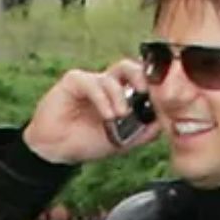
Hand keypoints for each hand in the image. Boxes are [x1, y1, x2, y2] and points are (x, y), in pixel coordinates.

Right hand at [20, 62, 155, 168]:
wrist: (55, 152)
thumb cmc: (83, 143)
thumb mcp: (120, 141)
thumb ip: (142, 133)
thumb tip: (164, 124)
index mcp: (118, 94)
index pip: (140, 80)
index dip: (151, 85)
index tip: (160, 98)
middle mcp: (106, 84)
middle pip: (131, 67)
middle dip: (143, 76)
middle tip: (148, 92)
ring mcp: (91, 81)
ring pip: (115, 74)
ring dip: (121, 95)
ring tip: (120, 115)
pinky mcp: (74, 81)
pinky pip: (94, 83)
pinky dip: (104, 99)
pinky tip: (107, 115)